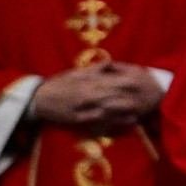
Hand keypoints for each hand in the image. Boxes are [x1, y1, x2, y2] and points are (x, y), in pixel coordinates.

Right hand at [28, 64, 164, 133]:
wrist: (38, 99)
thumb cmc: (59, 84)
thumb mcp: (76, 72)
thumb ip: (96, 69)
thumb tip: (112, 63)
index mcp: (88, 82)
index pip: (113, 82)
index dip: (128, 83)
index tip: (141, 82)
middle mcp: (88, 95)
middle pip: (114, 96)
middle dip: (130, 97)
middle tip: (147, 97)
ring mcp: (84, 109)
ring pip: (109, 110)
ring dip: (125, 110)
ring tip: (141, 110)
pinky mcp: (80, 121)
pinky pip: (100, 122)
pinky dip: (115, 122)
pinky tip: (127, 122)